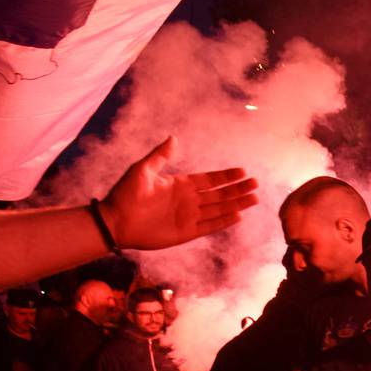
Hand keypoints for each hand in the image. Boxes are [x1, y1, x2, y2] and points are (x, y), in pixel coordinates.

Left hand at [101, 138, 257, 250]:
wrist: (115, 221)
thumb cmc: (125, 194)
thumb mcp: (142, 170)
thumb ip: (160, 156)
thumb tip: (173, 138)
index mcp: (180, 185)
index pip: (209, 180)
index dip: (226, 176)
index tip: (242, 171)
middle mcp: (188, 200)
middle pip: (219, 194)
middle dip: (238, 189)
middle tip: (255, 183)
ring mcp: (189, 216)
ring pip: (219, 209)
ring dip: (237, 204)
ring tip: (254, 198)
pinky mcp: (186, 232)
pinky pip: (210, 226)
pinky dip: (224, 221)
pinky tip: (238, 215)